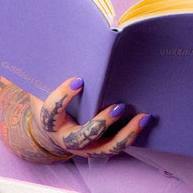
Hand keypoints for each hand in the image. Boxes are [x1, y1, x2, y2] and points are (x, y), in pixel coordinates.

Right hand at [29, 76, 152, 158]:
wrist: (52, 133)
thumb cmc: (52, 102)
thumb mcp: (47, 89)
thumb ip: (57, 72)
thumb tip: (79, 41)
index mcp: (50, 123)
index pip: (52, 112)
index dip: (63, 97)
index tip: (78, 80)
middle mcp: (66, 139)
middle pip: (83, 137)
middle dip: (102, 122)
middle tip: (119, 107)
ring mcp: (84, 149)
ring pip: (106, 148)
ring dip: (125, 134)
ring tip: (142, 117)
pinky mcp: (98, 150)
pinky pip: (116, 147)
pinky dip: (132, 135)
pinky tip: (144, 121)